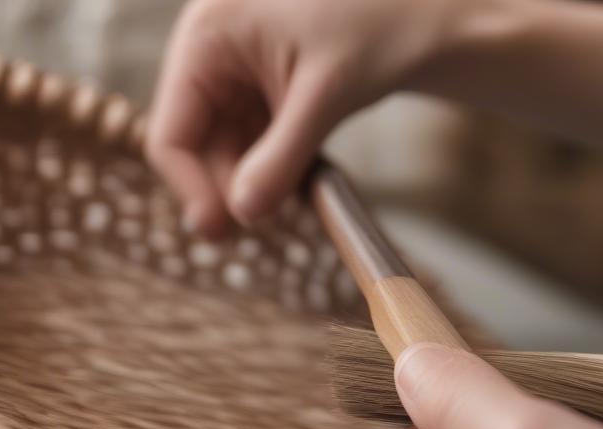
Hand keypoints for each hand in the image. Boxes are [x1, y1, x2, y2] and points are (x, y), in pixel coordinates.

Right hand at [146, 0, 469, 234]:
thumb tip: (242, 216)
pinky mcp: (263, 90)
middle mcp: (211, 52)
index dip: (193, 190)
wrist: (429, 10)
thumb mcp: (324, 95)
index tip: (226, 232)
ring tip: (293, 199)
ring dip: (253, 183)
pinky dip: (272, 170)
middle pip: (196, 148)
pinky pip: (251, 146)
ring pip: (224, 152)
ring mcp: (236, 72)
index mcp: (207, 36)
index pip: (172, 134)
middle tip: (268, 224)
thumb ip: (279, 158)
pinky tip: (299, 181)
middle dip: (229, 188)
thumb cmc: (380, 23)